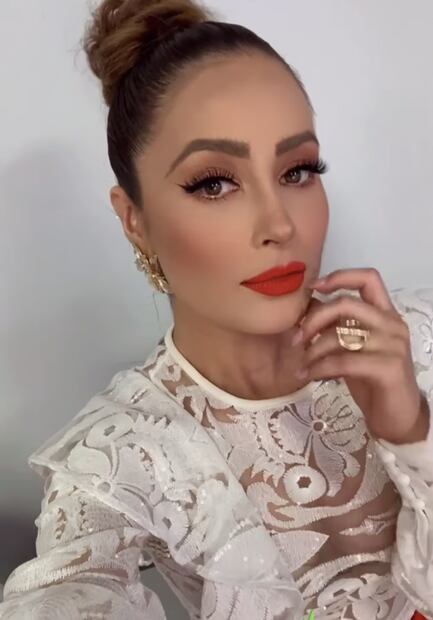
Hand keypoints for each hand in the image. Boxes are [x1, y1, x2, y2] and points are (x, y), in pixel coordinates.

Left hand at [293, 268, 428, 443]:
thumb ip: (337, 326)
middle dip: (314, 319)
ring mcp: (393, 345)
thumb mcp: (353, 348)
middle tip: (296, 338)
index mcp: (385, 314)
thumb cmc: (372, 380)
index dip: (339, 277)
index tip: (313, 287)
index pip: (368, 278)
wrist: (398, 417)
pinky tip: (308, 376)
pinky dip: (319, 368)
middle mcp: (392, 324)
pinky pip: (343, 361)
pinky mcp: (388, 368)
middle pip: (346, 304)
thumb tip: (307, 307)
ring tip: (301, 364)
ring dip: (312, 350)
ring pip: (340, 335)